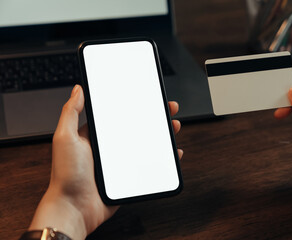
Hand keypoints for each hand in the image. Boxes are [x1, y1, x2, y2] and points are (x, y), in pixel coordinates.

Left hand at [28, 85, 182, 238]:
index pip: (119, 114)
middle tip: (168, 109)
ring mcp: (121, 163)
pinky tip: (172, 152)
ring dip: (162, 134)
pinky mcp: (129, 177)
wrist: (75, 208)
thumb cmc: (66, 175)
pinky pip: (149, 165)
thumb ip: (71, 112)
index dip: (135, 104)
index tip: (147, 96)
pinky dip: (162, 158)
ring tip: (173, 126)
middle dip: (154, 117)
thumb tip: (78, 90)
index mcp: (96, 136)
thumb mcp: (65, 137)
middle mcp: (110, 148)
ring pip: (146, 144)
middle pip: (137, 128)